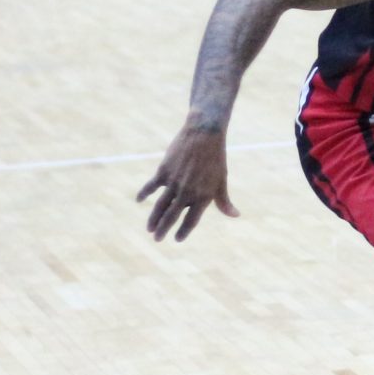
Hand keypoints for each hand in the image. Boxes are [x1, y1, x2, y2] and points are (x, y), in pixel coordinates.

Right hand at [137, 124, 236, 242]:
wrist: (204, 135)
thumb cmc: (215, 159)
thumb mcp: (221, 181)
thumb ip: (223, 201)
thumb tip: (235, 215)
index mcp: (203, 196)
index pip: (191, 220)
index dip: (184, 231)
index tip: (177, 239)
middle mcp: (187, 192)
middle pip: (172, 216)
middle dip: (164, 229)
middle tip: (157, 239)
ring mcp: (174, 183)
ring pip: (160, 205)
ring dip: (154, 218)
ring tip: (149, 229)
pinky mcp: (164, 171)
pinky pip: (151, 186)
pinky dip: (144, 193)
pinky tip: (139, 200)